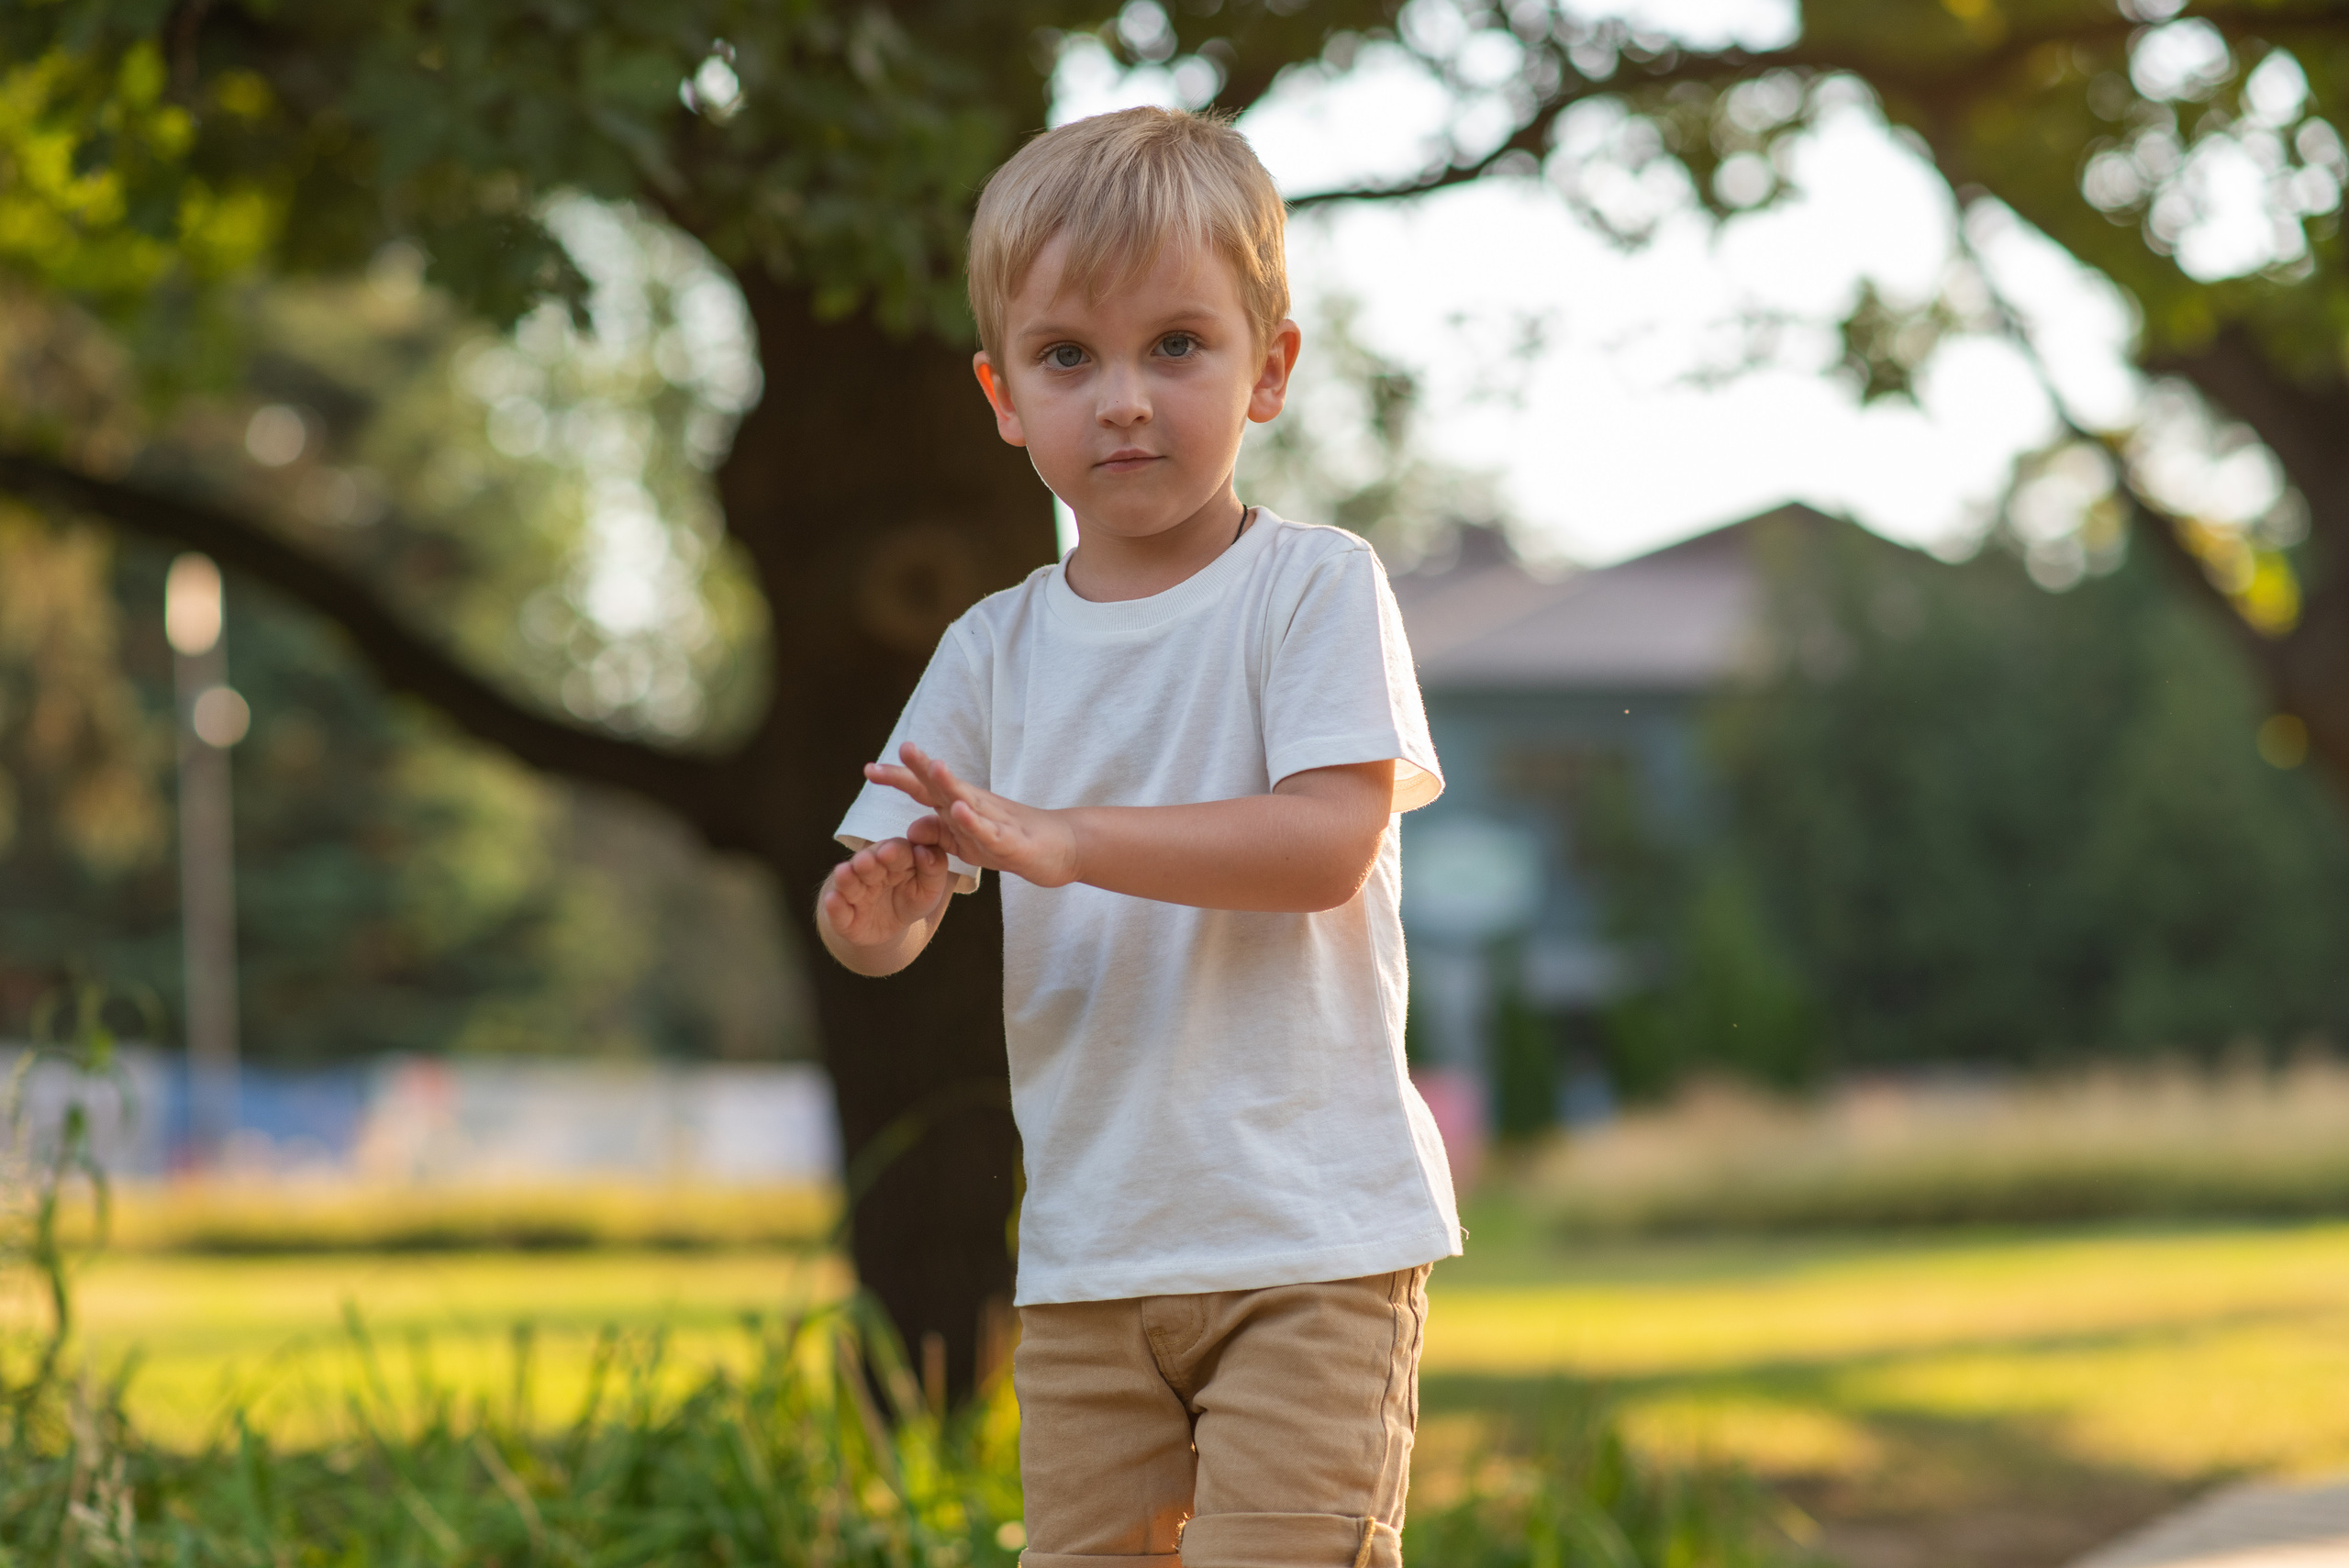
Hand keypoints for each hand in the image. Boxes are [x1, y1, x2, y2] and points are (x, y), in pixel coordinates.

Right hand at [819, 833, 953, 950]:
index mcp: (895, 859)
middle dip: (867, 862)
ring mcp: (855, 893)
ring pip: (849, 883)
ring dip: (847, 878)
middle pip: (868, 864)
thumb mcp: (930, 888)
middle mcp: (871, 871)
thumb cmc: (910, 899)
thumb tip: (926, 851)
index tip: (891, 852)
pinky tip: (832, 900)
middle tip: (866, 861)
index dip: (893, 852)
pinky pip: (838, 911)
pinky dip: (834, 906)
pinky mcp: (844, 916)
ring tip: (845, 873)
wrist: (889, 928)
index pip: (896, 850)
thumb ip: (934, 868)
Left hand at [865, 742, 1080, 887]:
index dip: (899, 777)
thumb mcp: (965, 843)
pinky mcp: (1011, 843)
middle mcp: (975, 807)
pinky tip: (960, 811)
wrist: (1060, 849)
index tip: (869, 769)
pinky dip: (975, 822)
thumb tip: (909, 828)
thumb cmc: (1010, 841)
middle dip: (921, 768)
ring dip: (951, 783)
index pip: (925, 789)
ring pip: (969, 801)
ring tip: (934, 765)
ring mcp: (994, 823)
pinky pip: (990, 832)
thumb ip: (937, 834)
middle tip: (903, 746)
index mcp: (961, 807)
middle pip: (944, 785)